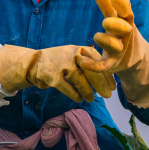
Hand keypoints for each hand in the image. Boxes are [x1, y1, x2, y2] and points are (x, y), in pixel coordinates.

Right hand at [0, 44, 115, 102]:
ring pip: (80, 81)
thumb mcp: (76, 56)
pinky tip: (79, 99)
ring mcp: (62, 65)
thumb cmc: (61, 61)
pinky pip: (67, 88)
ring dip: (88, 92)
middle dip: (101, 85)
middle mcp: (73, 55)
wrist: (35, 62)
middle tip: (108, 96)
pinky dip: (75, 95)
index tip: (113, 87)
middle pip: (91, 72)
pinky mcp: (53, 77)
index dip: (107, 76)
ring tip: (92, 99)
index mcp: (81, 50)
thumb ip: (90, 63)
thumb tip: (107, 79)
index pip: (99, 63)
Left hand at [77, 0, 148, 107]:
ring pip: (114, 47)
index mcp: (126, 21)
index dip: (122, 5)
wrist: (133, 59)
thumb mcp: (113, 15)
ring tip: (97, 36)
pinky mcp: (111, 65)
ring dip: (106, 41)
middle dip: (116, 25)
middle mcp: (124, 36)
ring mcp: (119, 51)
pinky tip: (81, 60)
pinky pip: (102, 66)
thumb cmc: (119, 31)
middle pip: (123, 29)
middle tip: (105, 21)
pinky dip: (92, 65)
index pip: (126, 11)